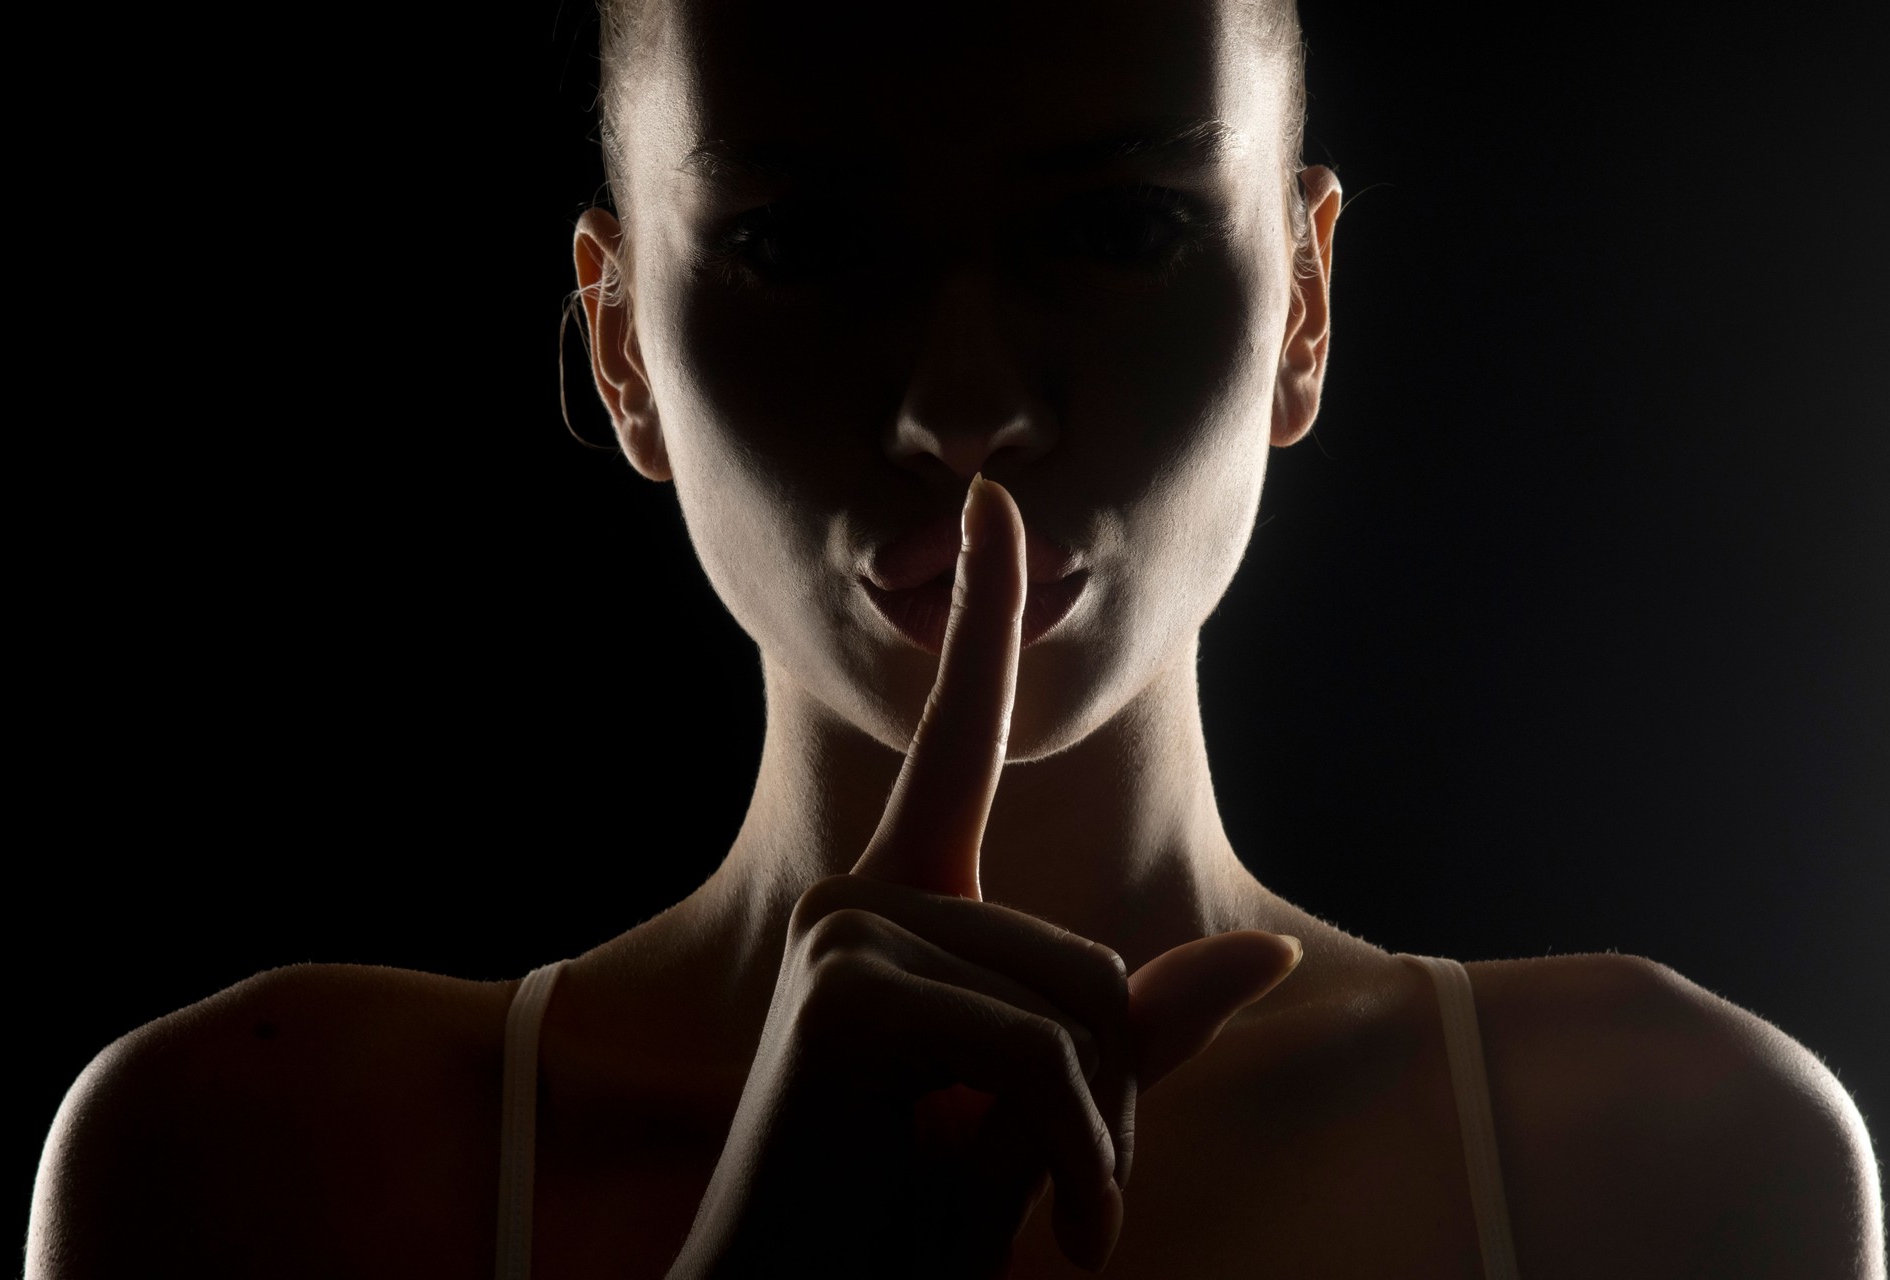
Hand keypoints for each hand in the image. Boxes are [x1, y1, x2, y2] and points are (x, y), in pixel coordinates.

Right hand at [668, 477, 1300, 1277]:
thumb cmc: (909, 1225)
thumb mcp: (1051, 1120)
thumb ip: (1139, 1036)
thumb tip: (1260, 958)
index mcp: (905, 907)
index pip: (957, 738)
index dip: (982, 616)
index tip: (996, 501)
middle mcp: (865, 900)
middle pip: (1095, 960)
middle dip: (1103, 1099)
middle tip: (1019, 1182)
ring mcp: (848, 936)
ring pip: (1084, 1010)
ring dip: (1086, 1141)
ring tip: (989, 1201)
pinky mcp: (849, 996)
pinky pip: (1048, 1054)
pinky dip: (1075, 1160)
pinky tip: (1020, 1223)